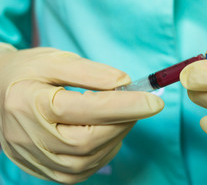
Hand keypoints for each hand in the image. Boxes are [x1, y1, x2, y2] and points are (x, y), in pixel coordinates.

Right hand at [0, 44, 163, 183]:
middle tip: (139, 104)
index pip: (85, 109)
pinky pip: (82, 170)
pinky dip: (104, 151)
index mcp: (30, 103)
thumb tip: (126, 84)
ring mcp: (36, 158)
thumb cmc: (28, 73)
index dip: (124, 106)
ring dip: (116, 136)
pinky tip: (107, 132)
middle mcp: (30, 137)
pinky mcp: (44, 170)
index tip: (155, 100)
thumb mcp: (56, 60)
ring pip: (88, 159)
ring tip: (122, 114)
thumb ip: (91, 72)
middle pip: (88, 140)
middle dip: (123, 122)